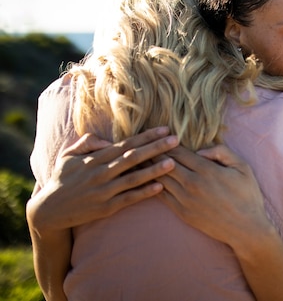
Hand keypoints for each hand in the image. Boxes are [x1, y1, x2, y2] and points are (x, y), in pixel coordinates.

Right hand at [27, 127, 178, 236]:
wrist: (49, 211)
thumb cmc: (62, 179)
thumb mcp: (69, 156)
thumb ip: (88, 143)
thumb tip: (107, 139)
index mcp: (96, 159)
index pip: (126, 144)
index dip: (146, 136)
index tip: (165, 129)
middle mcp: (101, 173)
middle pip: (133, 157)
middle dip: (156, 148)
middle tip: (176, 139)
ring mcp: (104, 191)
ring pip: (134, 178)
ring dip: (154, 169)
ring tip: (173, 162)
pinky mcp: (106, 208)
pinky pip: (129, 198)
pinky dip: (144, 192)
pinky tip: (160, 187)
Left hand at [156, 145, 271, 247]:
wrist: (246, 229)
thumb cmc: (247, 195)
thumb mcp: (242, 167)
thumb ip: (222, 152)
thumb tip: (200, 150)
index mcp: (207, 170)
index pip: (179, 152)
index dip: (167, 143)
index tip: (161, 136)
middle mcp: (193, 184)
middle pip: (165, 164)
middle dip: (155, 153)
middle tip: (147, 146)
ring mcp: (186, 200)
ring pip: (160, 179)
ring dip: (151, 168)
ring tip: (143, 160)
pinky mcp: (182, 213)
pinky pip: (162, 196)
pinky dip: (153, 185)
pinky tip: (149, 179)